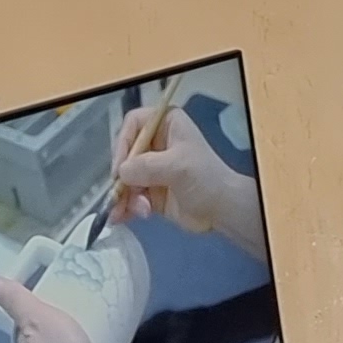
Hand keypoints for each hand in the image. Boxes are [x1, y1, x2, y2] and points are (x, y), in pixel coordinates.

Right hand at [111, 102, 267, 257]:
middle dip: (121, 176)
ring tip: (125, 212)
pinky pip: (129, 195)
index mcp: (166, 125)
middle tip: (120, 193)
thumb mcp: (178, 167)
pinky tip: (123, 218)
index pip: (133, 124)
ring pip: (124, 178)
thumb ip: (147, 166)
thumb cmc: (206, 179)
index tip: (121, 167)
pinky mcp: (150, 191)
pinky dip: (124, 206)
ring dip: (123, 196)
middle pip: (125, 153)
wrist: (222, 210)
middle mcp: (156, 144)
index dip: (123, 143)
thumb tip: (122, 173)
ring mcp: (152, 169)